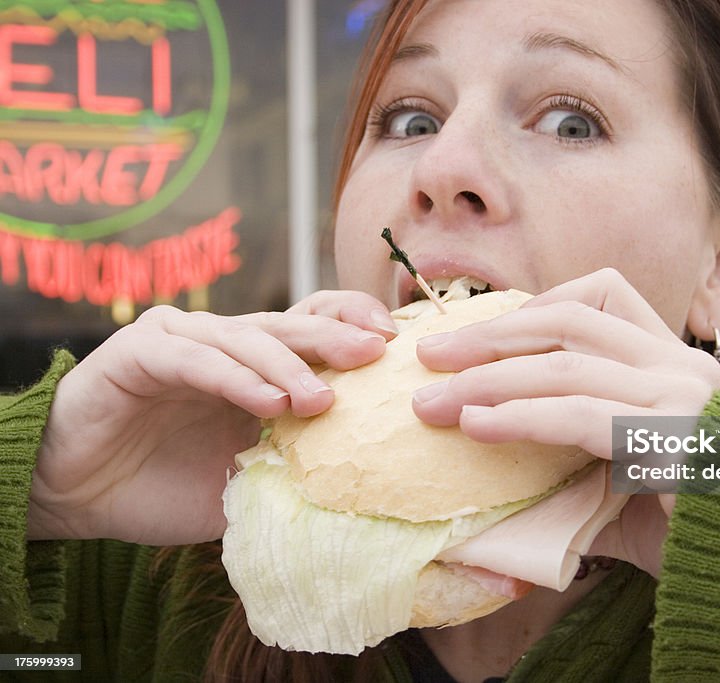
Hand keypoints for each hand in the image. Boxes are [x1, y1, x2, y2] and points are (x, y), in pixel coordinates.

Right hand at [29, 291, 397, 545]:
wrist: (81, 495)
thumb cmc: (168, 484)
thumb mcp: (248, 476)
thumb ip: (295, 463)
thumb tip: (370, 475)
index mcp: (256, 364)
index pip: (313, 324)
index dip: (352, 321)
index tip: (393, 344)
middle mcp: (225, 343)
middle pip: (290, 325)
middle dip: (336, 337)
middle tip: (376, 354)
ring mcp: (183, 340)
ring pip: (246, 337)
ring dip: (287, 366)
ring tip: (321, 399)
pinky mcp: (141, 351)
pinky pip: (198, 359)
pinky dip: (235, 377)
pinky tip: (268, 401)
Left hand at [411, 268, 719, 576]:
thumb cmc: (700, 533)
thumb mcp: (629, 486)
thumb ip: (578, 469)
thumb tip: (501, 482)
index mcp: (672, 365)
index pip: (601, 296)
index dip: (533, 307)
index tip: (479, 335)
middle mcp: (680, 367)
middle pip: (570, 320)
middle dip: (491, 335)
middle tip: (430, 356)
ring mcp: (682, 396)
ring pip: (566, 364)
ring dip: (488, 379)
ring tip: (432, 403)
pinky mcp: (674, 437)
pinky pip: (580, 416)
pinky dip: (520, 417)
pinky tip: (478, 426)